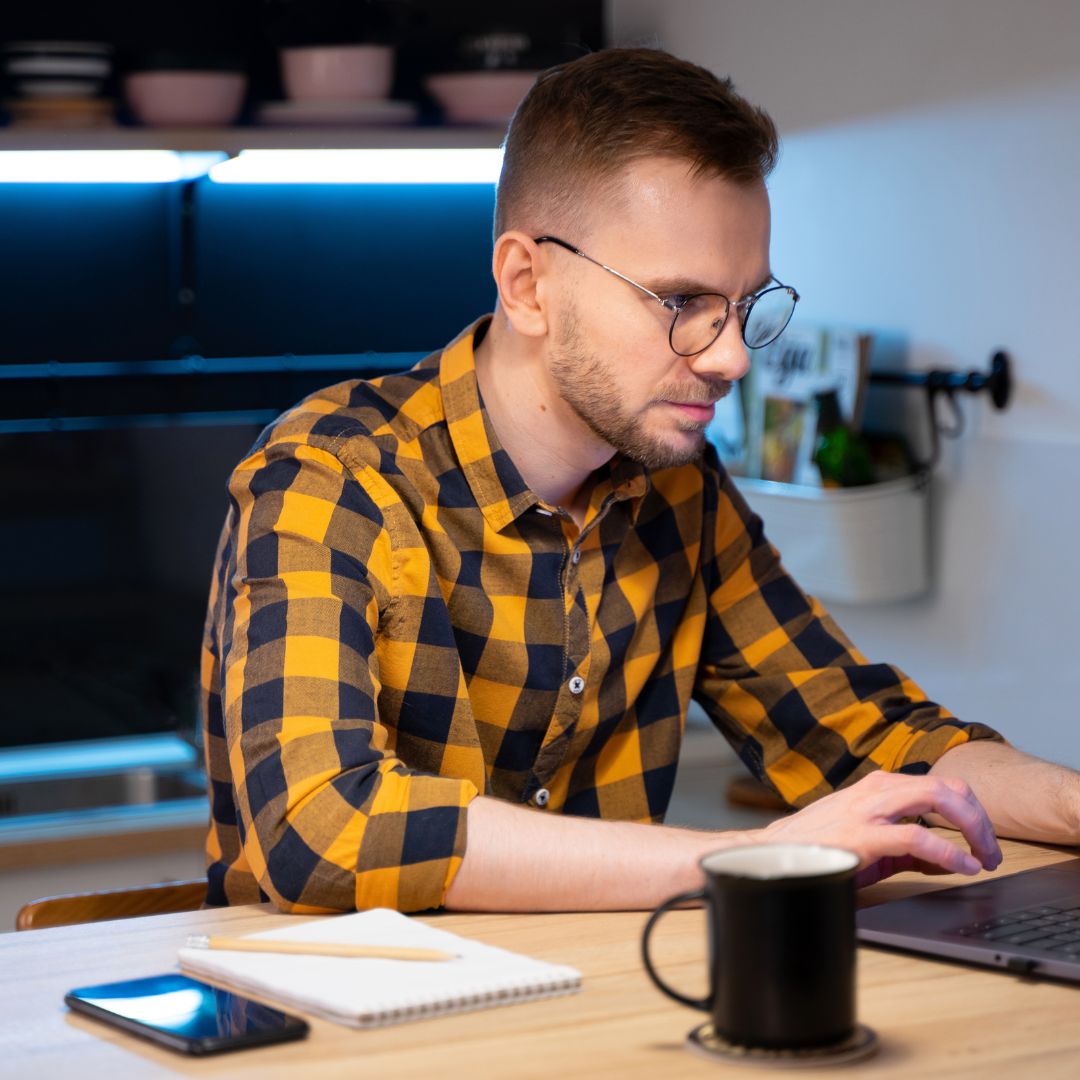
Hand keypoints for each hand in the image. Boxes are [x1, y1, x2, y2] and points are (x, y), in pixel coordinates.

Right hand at [757, 771, 1002, 887]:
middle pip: (948, 787)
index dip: (971, 812)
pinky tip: (963, 867)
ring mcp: (870, 810)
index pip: (940, 785)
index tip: (982, 842)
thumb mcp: (870, 839)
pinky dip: (950, 853)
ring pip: (938, 798)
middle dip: (979, 819)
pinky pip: (918, 836)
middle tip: (992, 851)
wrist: (775, 855)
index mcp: (879, 788)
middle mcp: (877, 790)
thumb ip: (909, 847)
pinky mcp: (864, 835)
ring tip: (985, 858)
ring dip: (972, 829)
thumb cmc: (819, 847)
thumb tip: (949, 860)